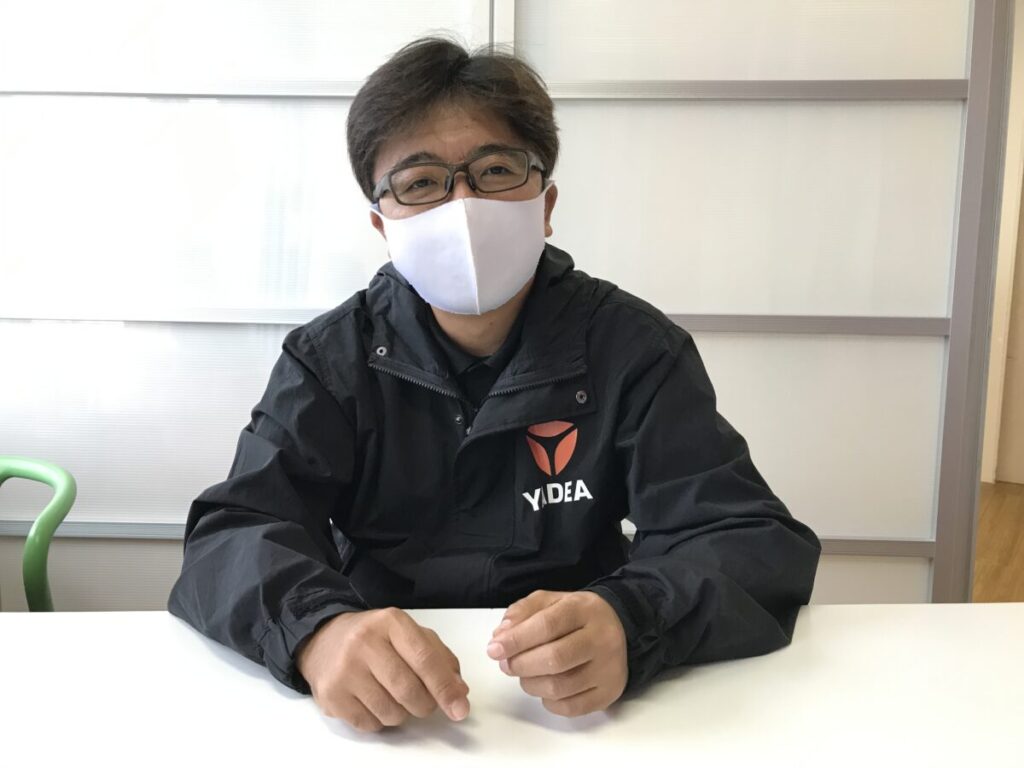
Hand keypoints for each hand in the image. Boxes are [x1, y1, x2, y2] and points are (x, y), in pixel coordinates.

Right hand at [296, 607, 469, 731]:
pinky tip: (373, 700)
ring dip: (401, 713)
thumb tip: (459, 692)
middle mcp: (364, 642)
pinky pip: (369, 724)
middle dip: (425, 704)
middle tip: (424, 702)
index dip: (445, 688)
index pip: (425, 659)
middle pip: (409, 690)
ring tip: (392, 695)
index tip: (460, 708)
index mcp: (391, 622)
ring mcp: (344, 669)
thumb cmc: (375, 639)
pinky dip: (379, 720)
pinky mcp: (330, 695)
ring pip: (391, 712)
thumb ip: (439, 659)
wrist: (323, 640)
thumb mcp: (409, 635)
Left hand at [487, 590, 627, 716]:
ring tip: (525, 673)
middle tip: (506, 664)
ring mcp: (608, 668)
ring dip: (530, 683)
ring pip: (559, 687)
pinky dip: (548, 701)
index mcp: (584, 609)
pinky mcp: (609, 693)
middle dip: (520, 664)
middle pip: (554, 658)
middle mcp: (602, 639)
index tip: (494, 649)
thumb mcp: (550, 601)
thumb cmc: (576, 616)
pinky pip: (570, 708)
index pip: (547, 625)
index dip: (516, 639)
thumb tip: (500, 636)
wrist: (619, 628)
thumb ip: (522, 612)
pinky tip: (545, 686)